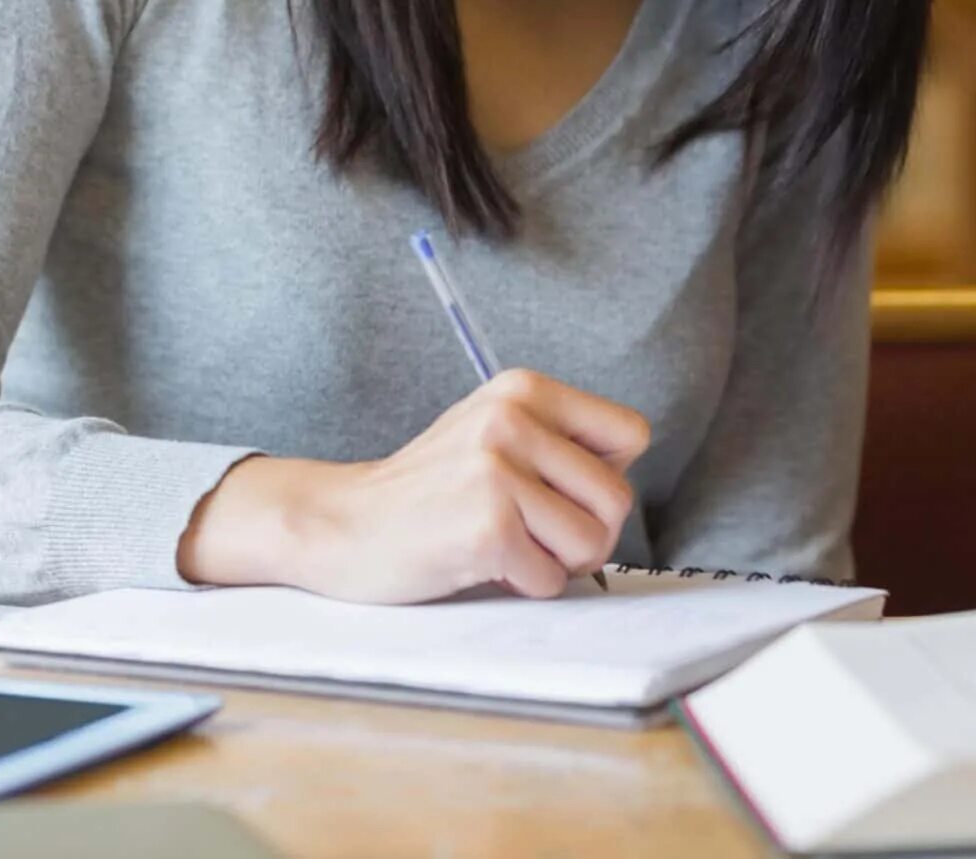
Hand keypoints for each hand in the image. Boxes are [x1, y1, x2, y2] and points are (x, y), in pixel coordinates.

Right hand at [176, 369, 649, 603]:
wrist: (344, 524)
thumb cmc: (429, 493)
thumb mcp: (493, 436)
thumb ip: (558, 444)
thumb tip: (622, 488)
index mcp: (523, 389)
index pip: (631, 433)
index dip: (603, 476)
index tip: (557, 490)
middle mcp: (512, 418)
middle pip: (617, 498)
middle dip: (584, 533)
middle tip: (530, 533)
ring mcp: (497, 471)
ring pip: (591, 542)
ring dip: (554, 563)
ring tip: (506, 546)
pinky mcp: (486, 525)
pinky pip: (549, 579)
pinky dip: (521, 585)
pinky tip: (478, 562)